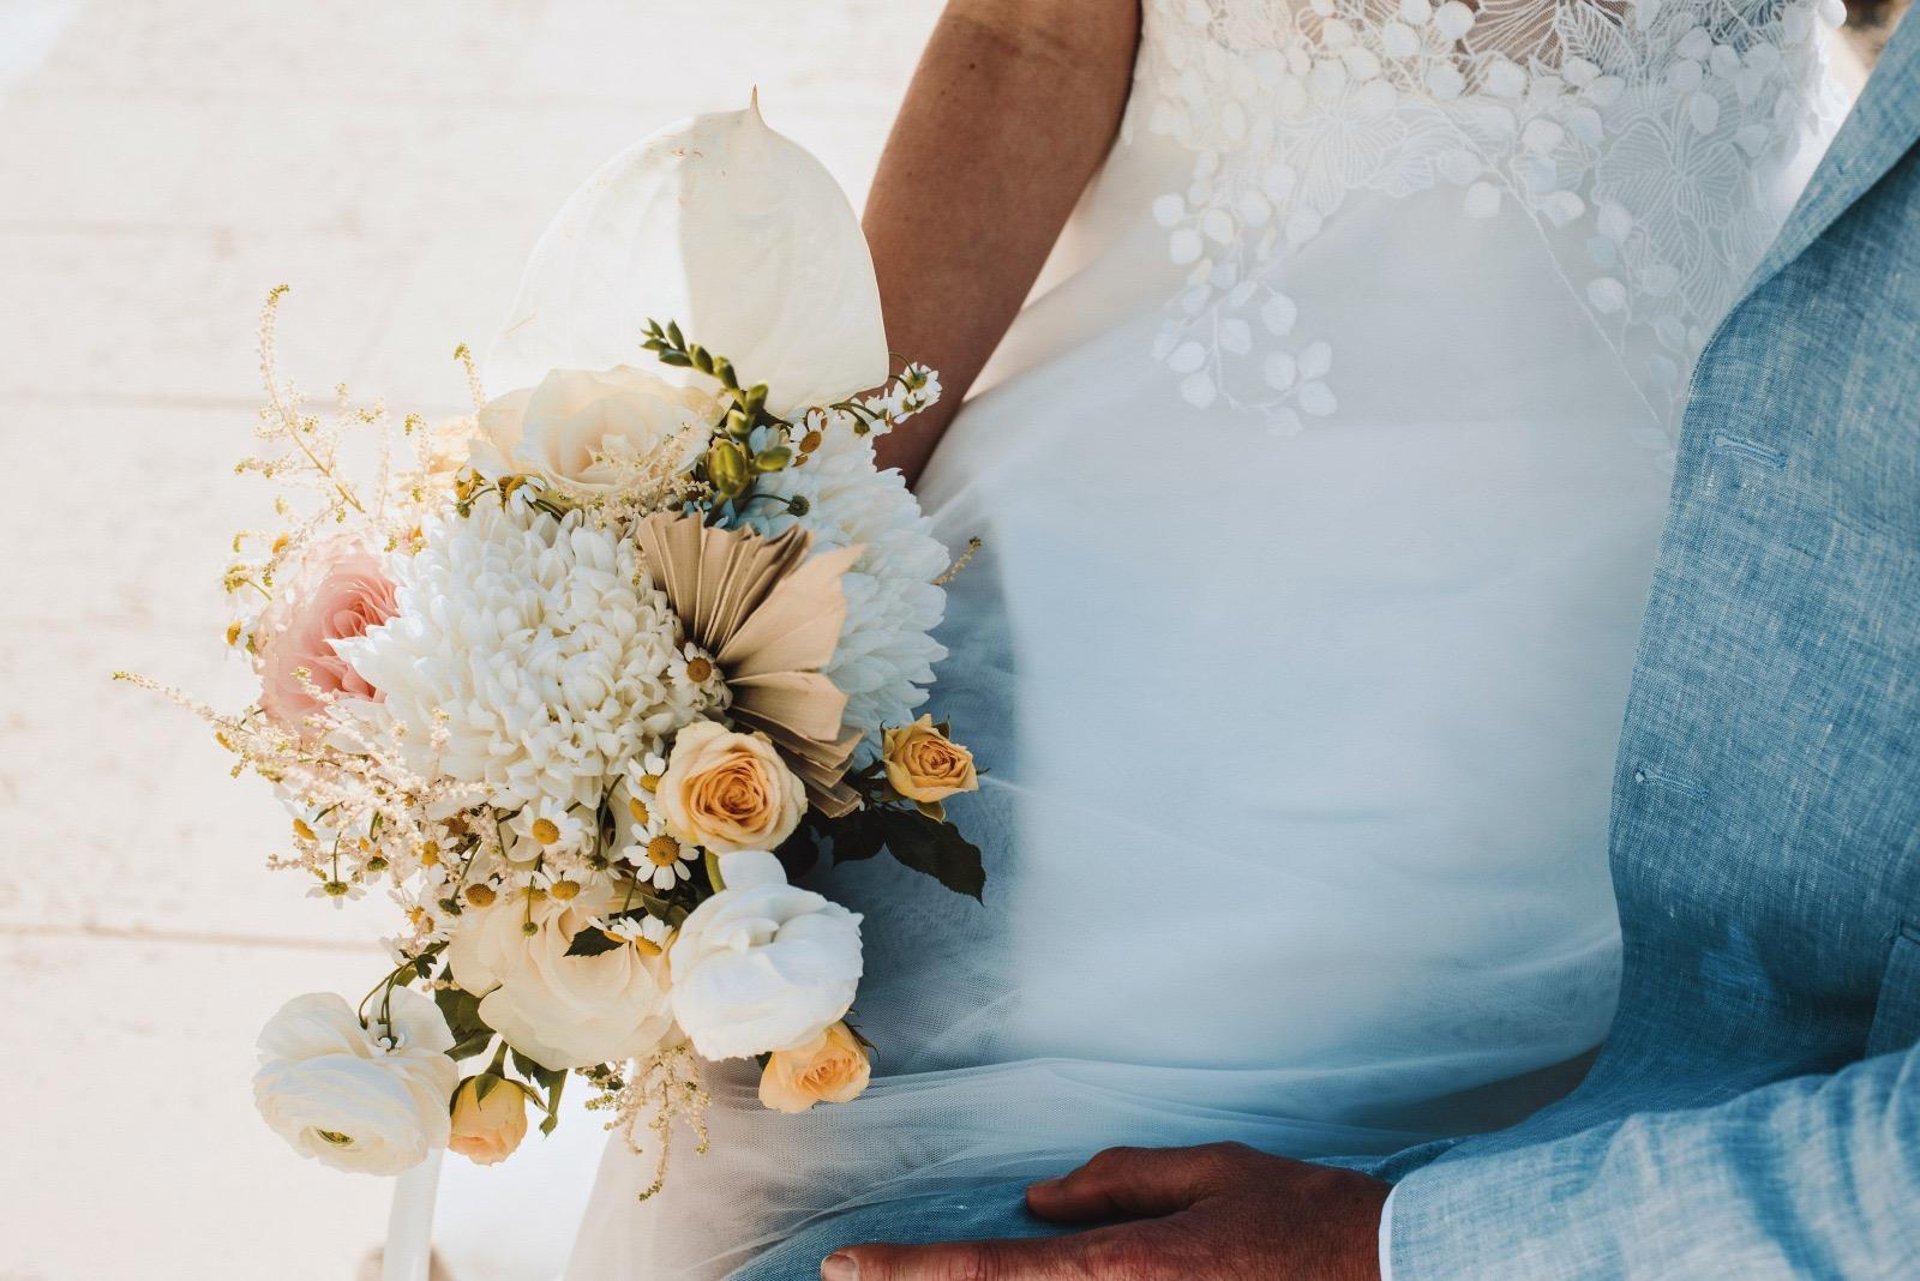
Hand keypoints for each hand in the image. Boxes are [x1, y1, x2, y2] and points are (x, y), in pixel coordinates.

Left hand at [821, 1141, 1387, 1279]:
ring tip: (933, 1278)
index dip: (904, 1276)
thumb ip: (1116, 1185)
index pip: (985, 1278)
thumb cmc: (1306, 1221)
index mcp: (1117, 1275)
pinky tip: (1053, 1272)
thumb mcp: (1210, 1175)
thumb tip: (1037, 1200)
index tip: (843, 1269)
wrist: (1395, 1276)